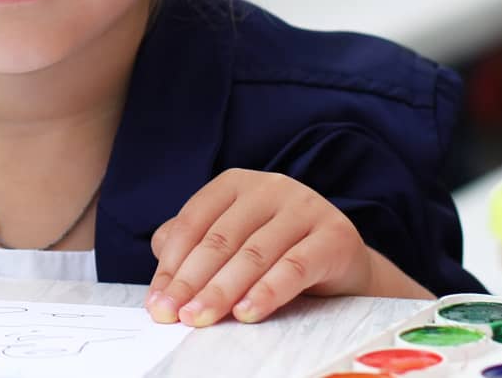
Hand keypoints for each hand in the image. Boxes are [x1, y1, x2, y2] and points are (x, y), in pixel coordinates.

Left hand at [144, 169, 372, 326]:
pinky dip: (267, 292)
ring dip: (222, 290)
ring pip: (254, 254)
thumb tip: (161, 267)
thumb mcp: (234, 243)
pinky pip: (295, 267)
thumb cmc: (277, 252)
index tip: (158, 301)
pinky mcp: (334, 235)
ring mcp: (305, 207)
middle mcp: (270, 187)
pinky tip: (246, 312)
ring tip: (200, 318)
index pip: (194, 222)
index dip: (172, 263)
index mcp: (236, 183)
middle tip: (172, 315)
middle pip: (220, 239)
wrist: (343, 265)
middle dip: (191, 281)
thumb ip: (195, 246)